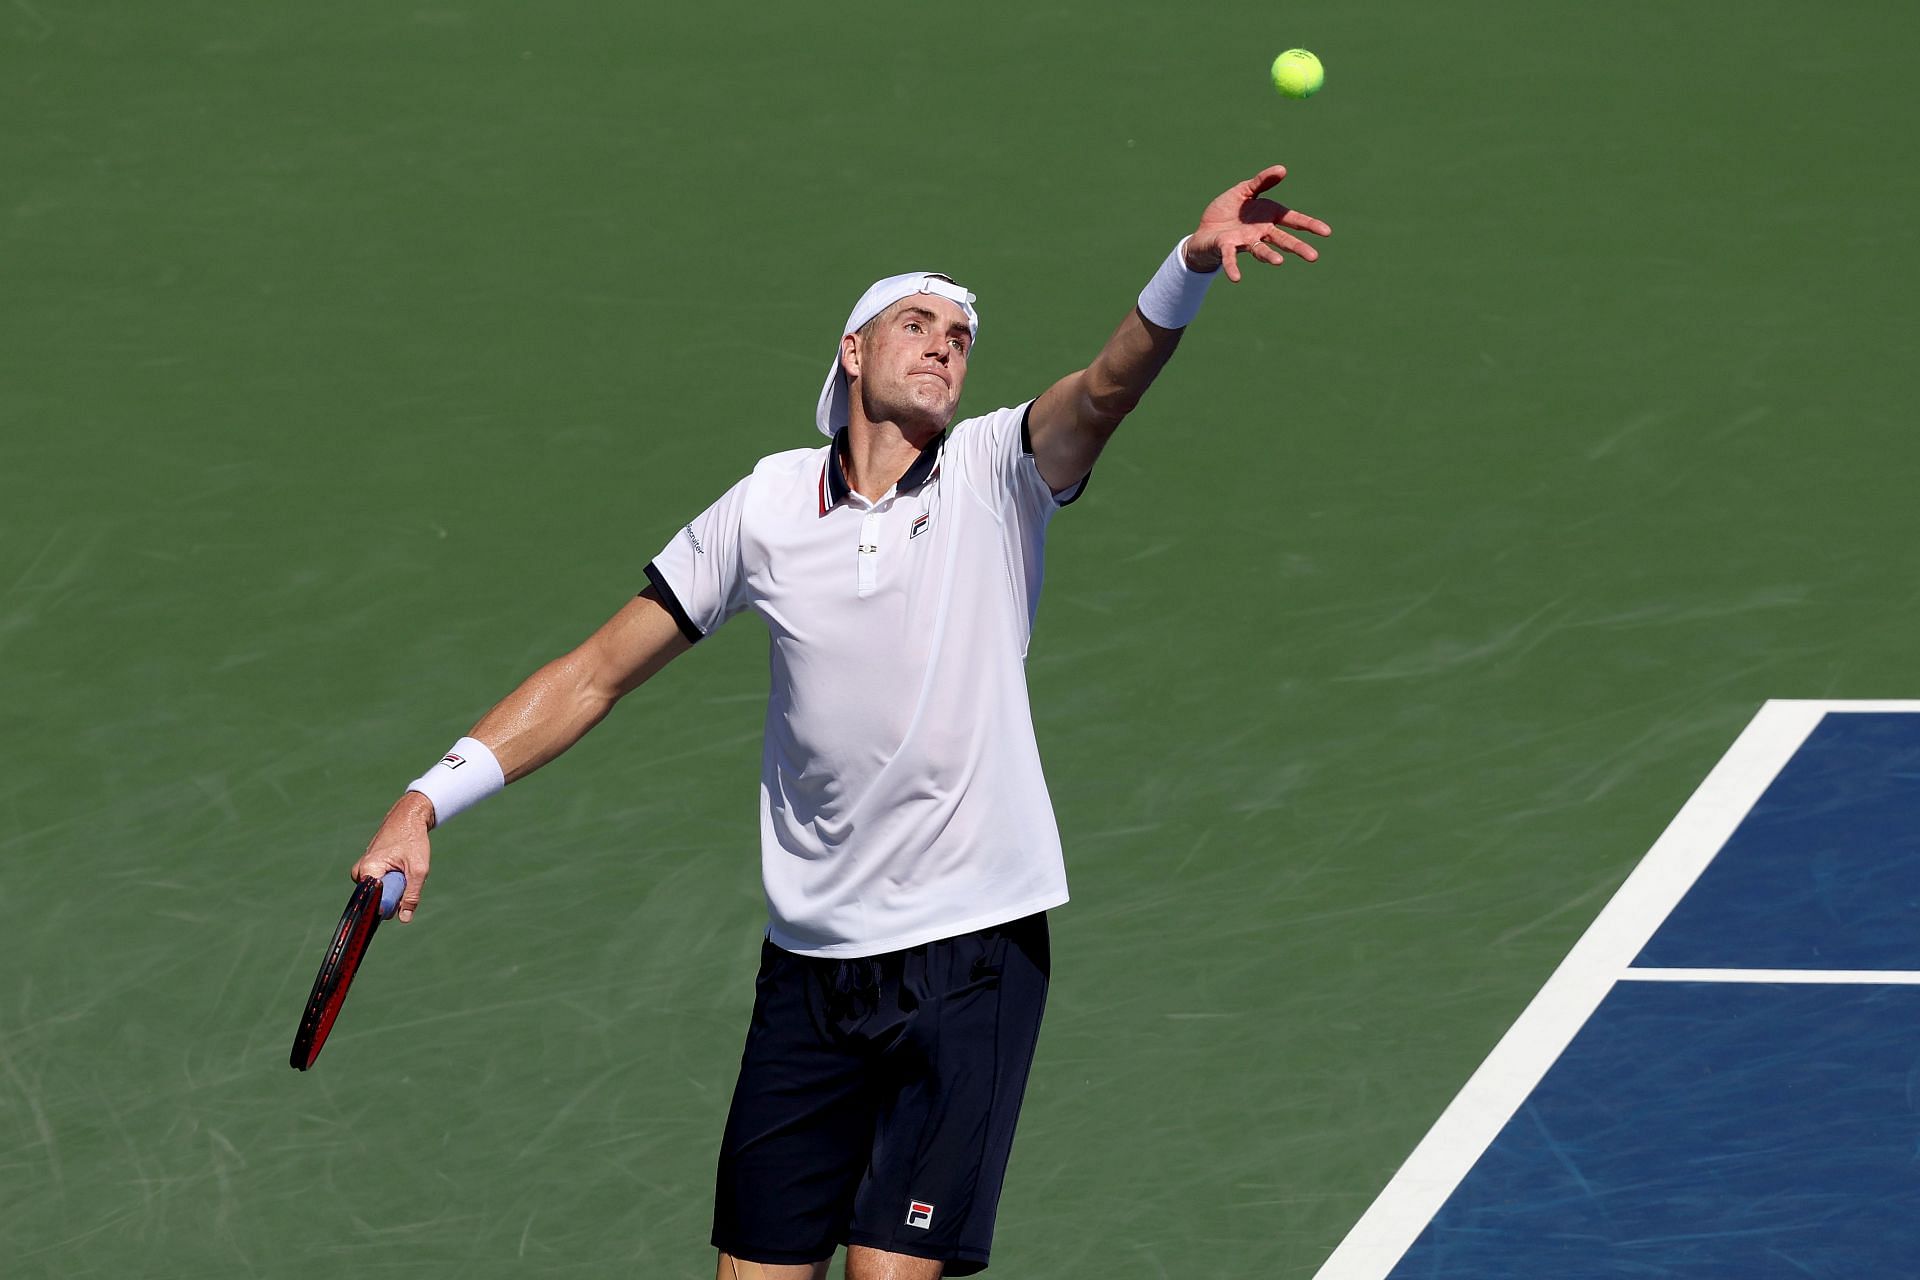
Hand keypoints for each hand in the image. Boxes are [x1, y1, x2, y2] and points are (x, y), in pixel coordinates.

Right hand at [351, 791, 434, 921]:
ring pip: (380, 892)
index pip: (372, 903)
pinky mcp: (368, 868)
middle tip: (406, 875)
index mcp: (367, 870)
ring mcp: (362, 870)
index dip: (388, 906)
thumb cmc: (413, 840)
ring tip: (403, 868)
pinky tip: (399, 867)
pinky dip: (393, 880)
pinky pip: (380, 884)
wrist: (408, 817)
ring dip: (395, 887)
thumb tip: (404, 919)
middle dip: (394, 895)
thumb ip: (412, 895)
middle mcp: (360, 871)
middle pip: (376, 899)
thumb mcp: (419, 870)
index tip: (398, 902)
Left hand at [1184, 165, 1330, 282]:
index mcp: (1269, 216)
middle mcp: (1261, 232)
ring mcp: (1245, 241)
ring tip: (1279, 262)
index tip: (1327, 232)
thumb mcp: (1245, 190)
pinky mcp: (1227, 247)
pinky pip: (1231, 258)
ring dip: (1269, 256)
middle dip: (1298, 247)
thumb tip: (1282, 169)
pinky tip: (1236, 279)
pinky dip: (1233, 268)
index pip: (1294, 221)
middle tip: (1314, 257)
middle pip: (1283, 240)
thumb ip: (1262, 182)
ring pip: (1261, 250)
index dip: (1310, 226)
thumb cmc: (1229, 211)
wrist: (1206, 229)